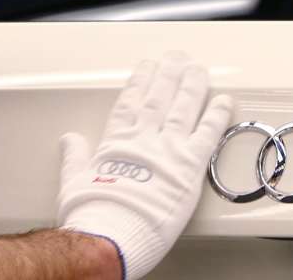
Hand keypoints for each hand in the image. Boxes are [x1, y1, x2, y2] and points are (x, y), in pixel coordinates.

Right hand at [56, 51, 232, 279]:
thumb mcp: (73, 182)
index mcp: (117, 144)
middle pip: (159, 98)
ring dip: (192, 85)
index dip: (140, 82)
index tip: (146, 67)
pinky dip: (216, 116)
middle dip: (168, 75)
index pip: (130, 103)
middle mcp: (144, 140)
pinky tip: (223, 101)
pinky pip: (208, 135)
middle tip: (176, 57)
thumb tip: (68, 141)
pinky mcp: (189, 166)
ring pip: (183, 108)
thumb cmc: (93, 216)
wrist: (112, 235)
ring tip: (198, 68)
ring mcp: (168, 150)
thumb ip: (74, 158)